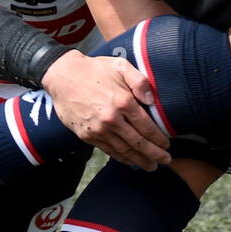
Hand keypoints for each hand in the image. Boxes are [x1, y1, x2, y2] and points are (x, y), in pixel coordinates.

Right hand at [42, 50, 170, 170]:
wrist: (63, 76)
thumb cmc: (94, 69)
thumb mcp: (120, 65)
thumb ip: (139, 81)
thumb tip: (152, 100)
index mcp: (123, 102)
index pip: (147, 127)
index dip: (159, 138)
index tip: (167, 144)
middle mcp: (112, 119)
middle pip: (138, 143)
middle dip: (155, 154)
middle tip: (166, 160)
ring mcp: (99, 129)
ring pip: (124, 151)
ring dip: (140, 161)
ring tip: (151, 166)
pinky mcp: (87, 136)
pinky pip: (109, 151)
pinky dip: (122, 159)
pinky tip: (131, 162)